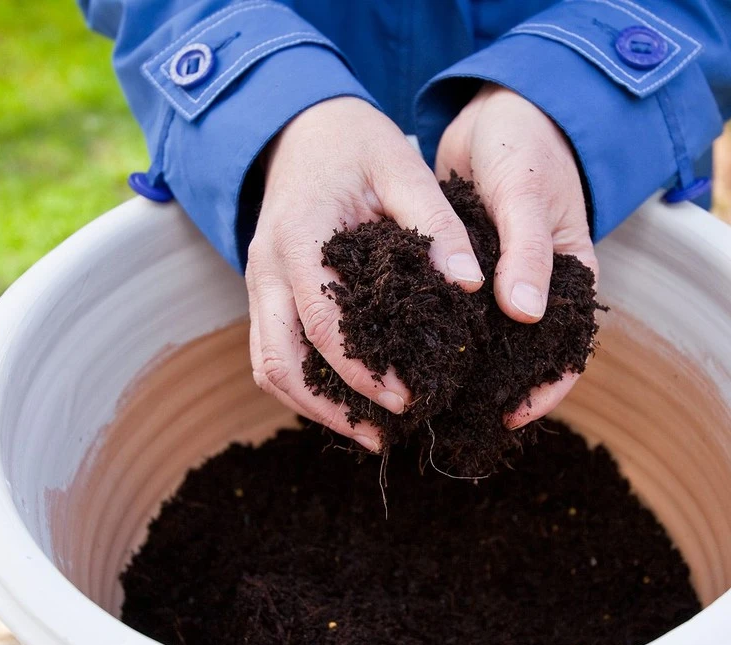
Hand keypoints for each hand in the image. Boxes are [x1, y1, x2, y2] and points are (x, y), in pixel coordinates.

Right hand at [246, 97, 482, 451]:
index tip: (406, 398)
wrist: (301, 125)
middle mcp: (266, 268)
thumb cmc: (355, 142)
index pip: (321, 324)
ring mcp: (259, 283)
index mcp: (298, 238)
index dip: (361, 372)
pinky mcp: (267, 292)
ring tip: (369, 433)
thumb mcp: (401, 167)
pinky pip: (273, 352)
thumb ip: (435, 224)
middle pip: (278, 362)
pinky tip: (350, 401)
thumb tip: (471, 286)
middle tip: (387, 434)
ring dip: (312, 406)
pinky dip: (305, 384)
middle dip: (329, 409)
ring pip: (268, 366)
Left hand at [436, 84, 598, 429]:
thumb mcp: (527, 195)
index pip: (565, 351)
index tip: (509, 416)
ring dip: (458, 365)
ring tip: (423, 395)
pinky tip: (401, 350)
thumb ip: (527, 250)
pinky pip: (453, 311)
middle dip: (493, 390)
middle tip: (452, 417)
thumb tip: (526, 314)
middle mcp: (535, 288)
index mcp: (568, 279)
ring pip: (484, 338)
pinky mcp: (466, 270)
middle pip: (520, 355)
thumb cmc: (525, 145)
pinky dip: (434, 329)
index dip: (545, 390)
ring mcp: (499, 281)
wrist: (496, 107)